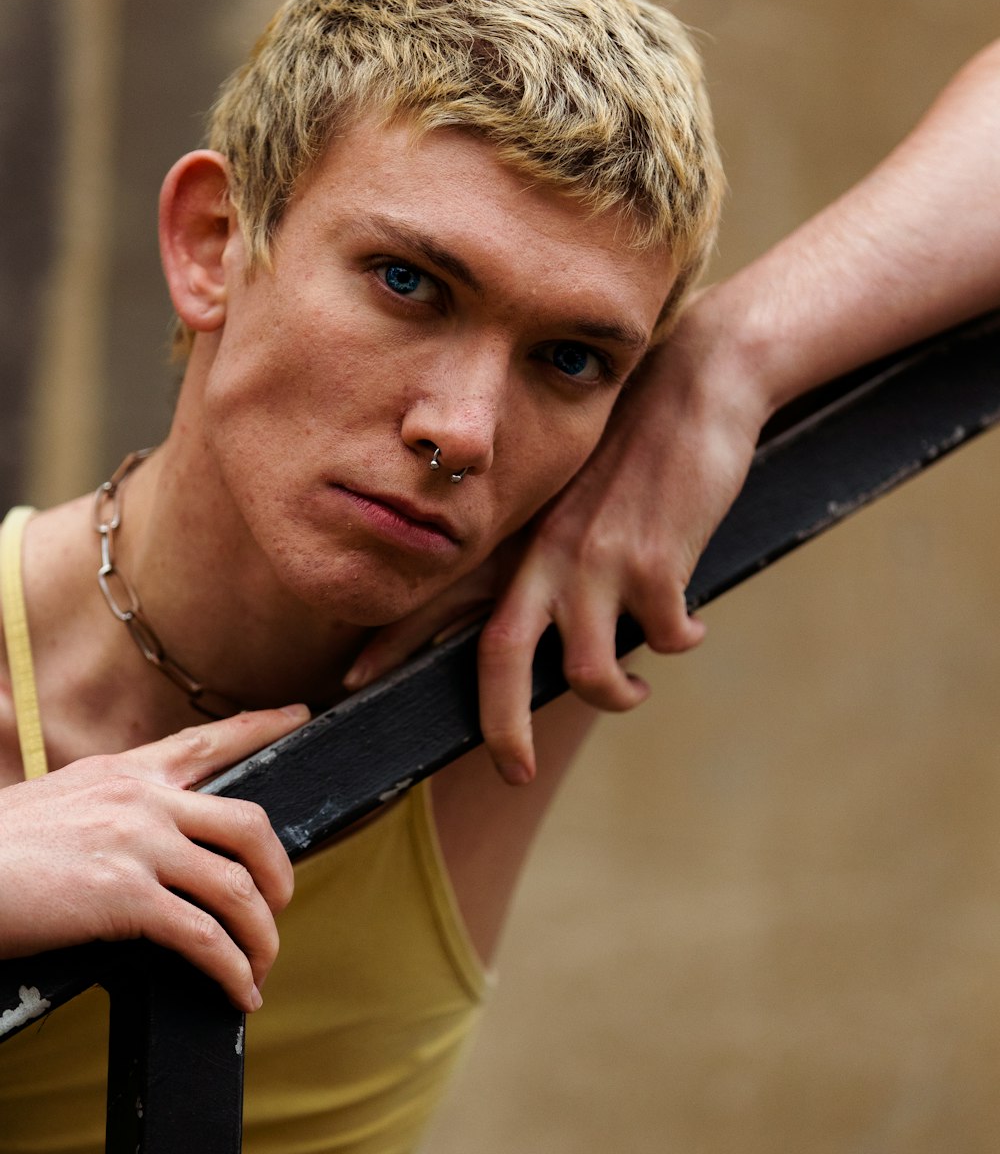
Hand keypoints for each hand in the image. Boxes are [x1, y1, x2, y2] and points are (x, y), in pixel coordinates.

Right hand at [0, 705, 306, 1010]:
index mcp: (122, 773)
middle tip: (280, 903)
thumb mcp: (58, 804)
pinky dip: (232, 969)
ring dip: (262, 936)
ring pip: (237, 888)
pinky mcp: (126, 898)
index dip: (260, 726)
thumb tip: (146, 838)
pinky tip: (238, 990)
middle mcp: (141, 800)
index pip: (205, 741)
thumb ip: (109, 809)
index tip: (298, 714)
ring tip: (260, 967)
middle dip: (279, 870)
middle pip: (249, 824)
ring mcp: (137, 846)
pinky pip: (205, 937)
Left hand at [347, 293, 766, 783]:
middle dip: (501, 728)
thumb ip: (543, 550)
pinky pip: (665, 636)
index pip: (439, 593)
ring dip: (616, 694)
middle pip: (501, 657)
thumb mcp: (569, 493)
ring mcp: (599, 558)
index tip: (354, 681)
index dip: (394, 641)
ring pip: (590, 671)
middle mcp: (546, 550)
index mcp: (520, 533)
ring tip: (632, 688)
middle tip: (517, 771)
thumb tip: (535, 621)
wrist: (698, 382)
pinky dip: (680, 640)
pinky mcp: (658, 562)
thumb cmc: (632, 443)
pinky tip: (689, 627)